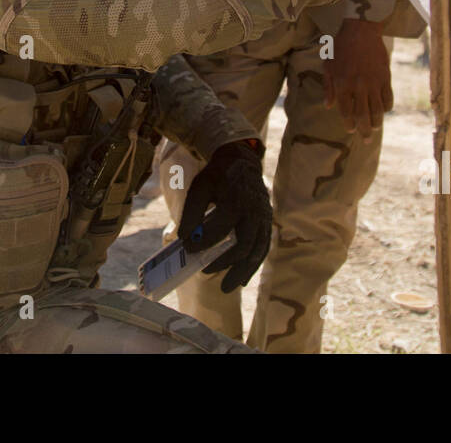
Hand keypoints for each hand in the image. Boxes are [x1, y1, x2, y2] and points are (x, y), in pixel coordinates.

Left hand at [177, 141, 271, 292]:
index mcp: (236, 200)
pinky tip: (242, 281)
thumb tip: (183, 238)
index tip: (188, 249)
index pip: (221, 227)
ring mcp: (263, 218)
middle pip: (243, 244)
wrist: (242, 162)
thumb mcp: (200, 187)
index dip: (204, 241)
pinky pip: (263, 248)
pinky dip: (253, 266)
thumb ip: (192, 212)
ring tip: (226, 288)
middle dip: (224, 262)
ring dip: (242, 271)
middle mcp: (253, 211)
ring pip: (257, 250)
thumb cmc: (217, 176)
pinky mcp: (267, 223)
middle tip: (205, 272)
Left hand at [324, 18, 392, 142]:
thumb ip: (328, 87)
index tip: (351, 129)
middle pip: (363, 114)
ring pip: (377, 109)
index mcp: (342, 85)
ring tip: (375, 128)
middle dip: (364, 130)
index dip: (349, 122)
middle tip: (366, 140)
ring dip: (376, 121)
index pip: (346, 111)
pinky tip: (384, 110)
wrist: (361, 30)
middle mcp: (358, 86)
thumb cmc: (340, 47)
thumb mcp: (328, 65)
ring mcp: (373, 83)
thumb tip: (328, 106)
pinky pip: (388, 97)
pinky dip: (386, 106)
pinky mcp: (385, 77)